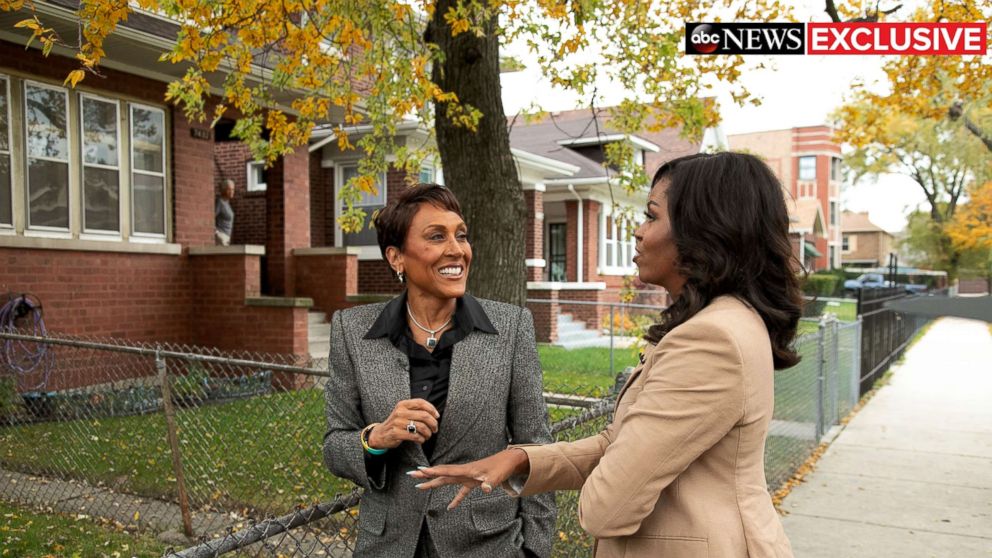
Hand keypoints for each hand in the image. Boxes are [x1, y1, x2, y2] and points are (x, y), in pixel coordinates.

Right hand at [368, 399, 439, 449]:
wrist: (380, 434)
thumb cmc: (397, 423)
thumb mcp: (404, 412)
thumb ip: (416, 410)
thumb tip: (435, 414)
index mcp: (403, 404)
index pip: (421, 402)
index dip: (432, 409)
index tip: (437, 416)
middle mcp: (400, 412)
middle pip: (424, 415)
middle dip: (433, 423)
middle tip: (435, 429)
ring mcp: (397, 423)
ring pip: (421, 427)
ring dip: (428, 433)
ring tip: (428, 436)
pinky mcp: (396, 433)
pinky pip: (415, 436)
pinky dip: (421, 439)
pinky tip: (421, 440)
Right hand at [410, 448, 529, 509]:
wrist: (508, 462)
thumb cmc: (501, 467)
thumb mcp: (496, 476)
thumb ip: (489, 483)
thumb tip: (485, 489)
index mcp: (466, 470)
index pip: (446, 470)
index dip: (433, 471)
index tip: (420, 470)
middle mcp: (463, 472)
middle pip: (441, 474)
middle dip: (426, 475)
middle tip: (411, 475)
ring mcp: (467, 476)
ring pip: (446, 480)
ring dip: (433, 483)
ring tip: (419, 486)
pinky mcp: (472, 481)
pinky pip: (460, 491)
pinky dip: (455, 500)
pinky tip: (449, 508)